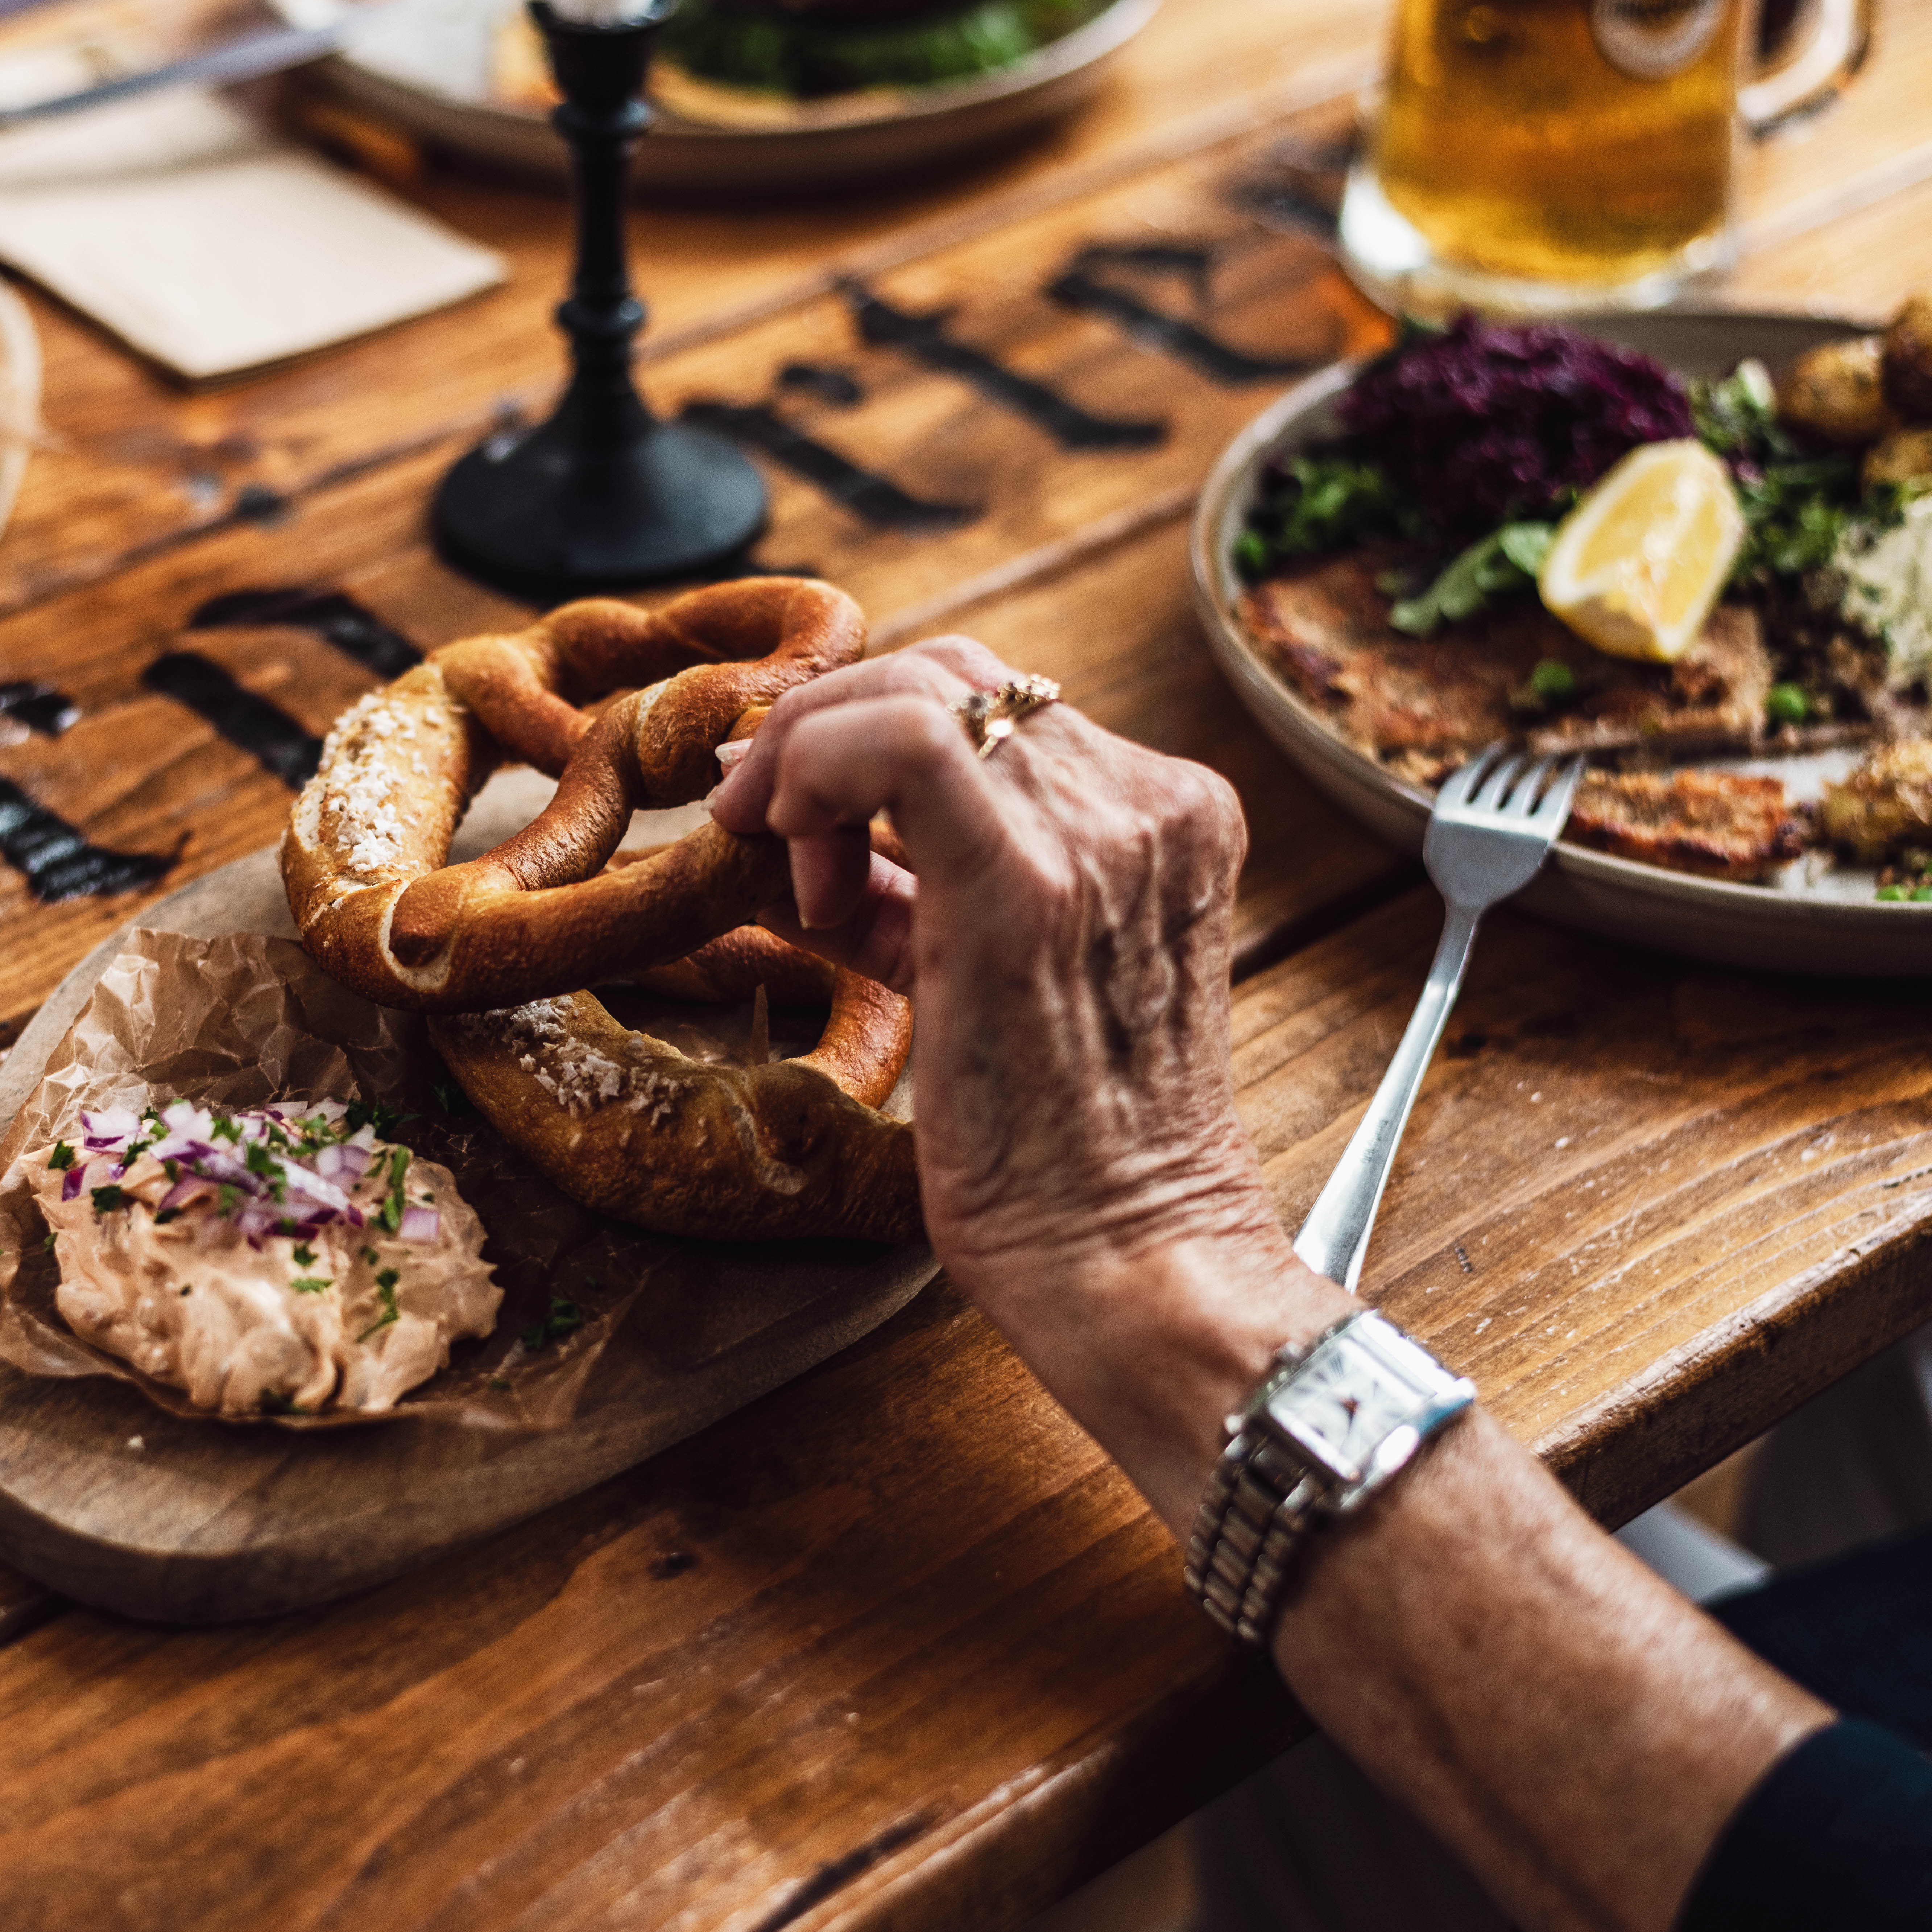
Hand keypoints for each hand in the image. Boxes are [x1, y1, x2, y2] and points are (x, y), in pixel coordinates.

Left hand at [710, 637, 1306, 1360]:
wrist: (1124, 1259)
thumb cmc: (1053, 1149)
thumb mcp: (987, 974)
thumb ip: (918, 887)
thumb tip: (801, 824)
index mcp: (1165, 817)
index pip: (992, 703)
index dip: (869, 740)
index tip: (806, 834)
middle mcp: (1147, 805)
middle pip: (953, 672)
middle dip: (829, 732)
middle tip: (766, 832)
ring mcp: (1101, 835)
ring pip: (918, 689)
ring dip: (815, 764)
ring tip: (801, 881)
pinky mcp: (1029, 885)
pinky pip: (901, 738)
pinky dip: (817, 764)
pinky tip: (792, 848)